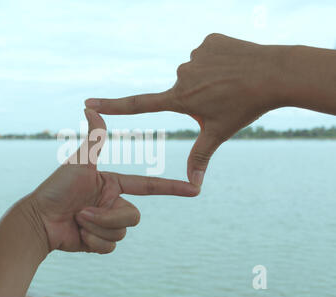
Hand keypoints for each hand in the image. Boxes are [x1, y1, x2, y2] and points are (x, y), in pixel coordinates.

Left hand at [28, 109, 198, 253]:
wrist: (39, 220)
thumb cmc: (56, 188)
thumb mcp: (79, 162)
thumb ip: (93, 138)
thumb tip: (90, 106)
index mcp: (114, 186)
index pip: (148, 187)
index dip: (171, 188)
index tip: (194, 188)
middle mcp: (113, 204)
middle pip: (134, 216)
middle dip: (108, 217)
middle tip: (83, 212)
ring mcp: (107, 224)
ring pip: (122, 232)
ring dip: (96, 227)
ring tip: (77, 220)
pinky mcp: (100, 242)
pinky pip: (110, 246)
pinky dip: (93, 242)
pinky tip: (78, 236)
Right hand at [85, 33, 284, 186]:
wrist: (274, 74)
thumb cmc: (244, 107)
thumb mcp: (218, 134)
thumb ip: (200, 158)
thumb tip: (193, 188)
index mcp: (180, 99)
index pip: (138, 104)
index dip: (112, 105)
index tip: (89, 102)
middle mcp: (181, 75)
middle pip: (182, 89)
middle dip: (198, 94)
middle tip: (222, 97)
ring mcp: (194, 56)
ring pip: (195, 70)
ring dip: (208, 77)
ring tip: (230, 81)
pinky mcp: (208, 41)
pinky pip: (206, 54)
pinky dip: (217, 60)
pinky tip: (233, 65)